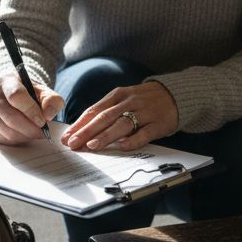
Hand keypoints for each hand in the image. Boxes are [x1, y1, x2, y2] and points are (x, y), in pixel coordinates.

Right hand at [0, 73, 64, 143]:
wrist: (11, 94)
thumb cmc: (28, 92)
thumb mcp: (43, 91)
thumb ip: (52, 99)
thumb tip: (48, 114)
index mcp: (6, 81)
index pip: (16, 96)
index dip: (31, 110)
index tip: (43, 121)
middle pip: (11, 118)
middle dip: (31, 129)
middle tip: (44, 132)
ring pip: (8, 131)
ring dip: (26, 136)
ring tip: (35, 131)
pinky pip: (4, 139)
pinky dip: (18, 140)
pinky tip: (24, 133)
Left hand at [61, 81, 177, 151]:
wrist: (175, 94)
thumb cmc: (143, 100)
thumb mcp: (123, 99)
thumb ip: (106, 111)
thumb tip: (82, 129)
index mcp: (117, 95)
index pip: (94, 110)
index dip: (80, 124)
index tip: (67, 137)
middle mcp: (129, 102)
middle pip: (104, 117)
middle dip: (87, 131)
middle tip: (73, 143)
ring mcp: (144, 112)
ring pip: (122, 124)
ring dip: (106, 135)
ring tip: (92, 146)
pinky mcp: (158, 123)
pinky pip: (144, 133)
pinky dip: (133, 140)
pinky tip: (122, 147)